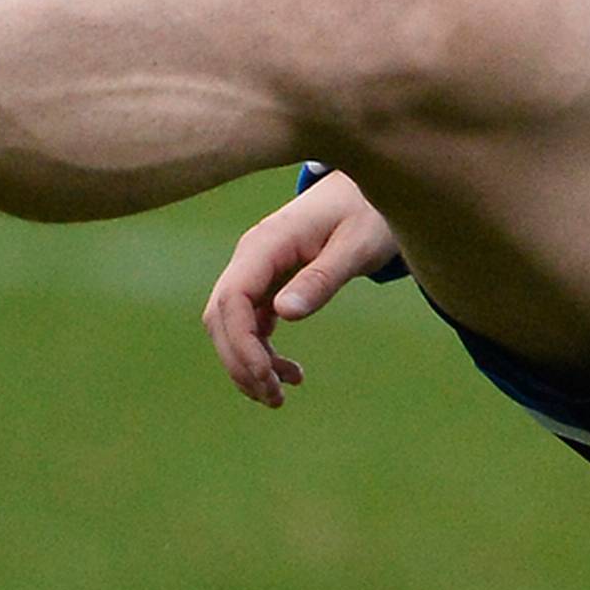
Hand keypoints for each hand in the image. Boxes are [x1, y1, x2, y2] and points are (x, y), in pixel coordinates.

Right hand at [202, 171, 400, 407]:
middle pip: (221, 316)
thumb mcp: (356, 245)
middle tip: (275, 398)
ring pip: (231, 324)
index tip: (267, 378)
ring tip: (280, 396)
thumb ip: (323, 277)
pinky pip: (250, 322)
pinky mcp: (267, 280)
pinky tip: (290, 373)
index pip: (232, 298)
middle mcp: (252, 255)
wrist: (368, 191)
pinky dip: (262, 352)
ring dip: (248, 363)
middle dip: (240, 362)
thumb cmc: (367, 213)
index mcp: (267, 243)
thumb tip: (285, 312)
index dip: (241, 344)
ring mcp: (257, 268)